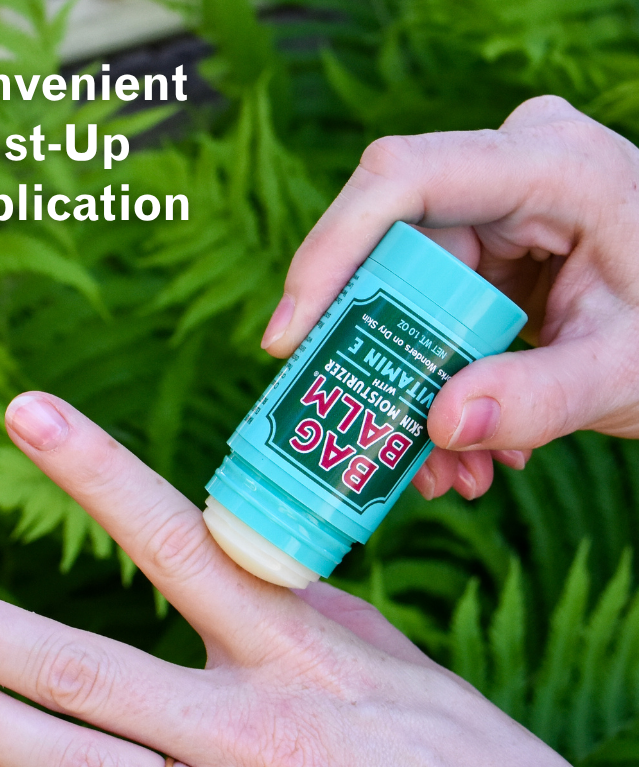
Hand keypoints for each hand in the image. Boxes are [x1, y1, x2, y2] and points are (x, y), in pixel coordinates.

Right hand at [261, 95, 638, 501]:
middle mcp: (513, 170)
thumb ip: (539, 397)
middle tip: (371, 438)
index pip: (405, 182)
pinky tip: (466, 447)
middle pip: (393, 251)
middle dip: (379, 357)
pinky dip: (440, 383)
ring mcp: (502, 207)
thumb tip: (438, 427)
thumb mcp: (623, 372)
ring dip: (414, 390)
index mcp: (552, 167)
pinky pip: (433, 314)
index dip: (330, 254)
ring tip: (443, 472)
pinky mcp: (495, 248)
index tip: (288, 339)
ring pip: (407, 295)